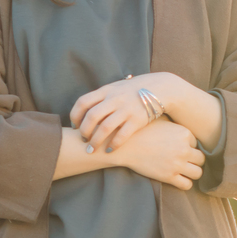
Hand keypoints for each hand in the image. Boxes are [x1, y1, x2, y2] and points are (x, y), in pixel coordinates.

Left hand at [75, 73, 212, 154]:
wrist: (162, 88)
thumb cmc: (135, 90)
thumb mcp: (117, 87)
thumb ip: (102, 96)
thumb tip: (84, 109)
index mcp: (107, 90)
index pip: (83, 102)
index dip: (75, 116)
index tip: (75, 126)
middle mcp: (115, 99)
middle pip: (92, 117)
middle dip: (84, 131)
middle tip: (82, 140)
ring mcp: (126, 109)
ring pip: (104, 128)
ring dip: (95, 141)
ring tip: (91, 150)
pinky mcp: (138, 120)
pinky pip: (122, 135)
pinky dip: (114, 144)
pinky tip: (110, 150)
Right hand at [108, 116, 204, 189]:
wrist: (125, 145)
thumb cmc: (140, 131)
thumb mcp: (161, 121)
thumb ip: (174, 125)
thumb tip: (180, 122)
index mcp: (184, 133)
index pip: (196, 143)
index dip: (188, 146)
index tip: (178, 148)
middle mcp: (184, 149)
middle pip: (201, 158)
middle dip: (193, 160)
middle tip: (184, 161)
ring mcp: (177, 164)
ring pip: (198, 173)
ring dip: (192, 172)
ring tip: (184, 171)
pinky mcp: (169, 176)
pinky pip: (187, 184)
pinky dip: (185, 183)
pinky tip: (178, 179)